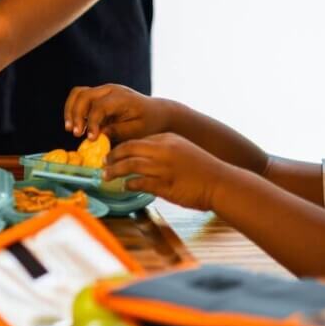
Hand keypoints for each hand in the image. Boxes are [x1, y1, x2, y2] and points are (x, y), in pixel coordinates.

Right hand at [63, 84, 172, 141]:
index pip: (99, 106)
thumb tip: (97, 135)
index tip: (90, 139)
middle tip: (75, 134)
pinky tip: (74, 125)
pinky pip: (80, 97)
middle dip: (76, 115)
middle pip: (84, 96)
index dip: (92, 123)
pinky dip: (73, 109)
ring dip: (71, 110)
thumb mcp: (137, 131)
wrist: (157, 113)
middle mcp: (110, 90)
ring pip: (78, 93)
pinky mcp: (98, 95)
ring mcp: (103, 90)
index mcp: (122, 97)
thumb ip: (117, 131)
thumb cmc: (149, 124)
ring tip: (70, 129)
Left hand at [103, 133, 238, 210]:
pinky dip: (129, 184)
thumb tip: (140, 156)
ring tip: (106, 176)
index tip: (111, 154)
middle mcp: (164, 150)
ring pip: (130, 165)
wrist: (221, 183)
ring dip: (115, 171)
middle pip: (129, 149)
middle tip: (103, 163)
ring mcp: (164, 168)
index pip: (137, 140)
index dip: (120, 147)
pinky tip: (125, 186)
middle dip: (112, 156)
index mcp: (167, 139)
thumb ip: (162, 150)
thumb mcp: (181, 150)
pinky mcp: (165, 185)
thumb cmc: (201, 168)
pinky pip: (140, 183)